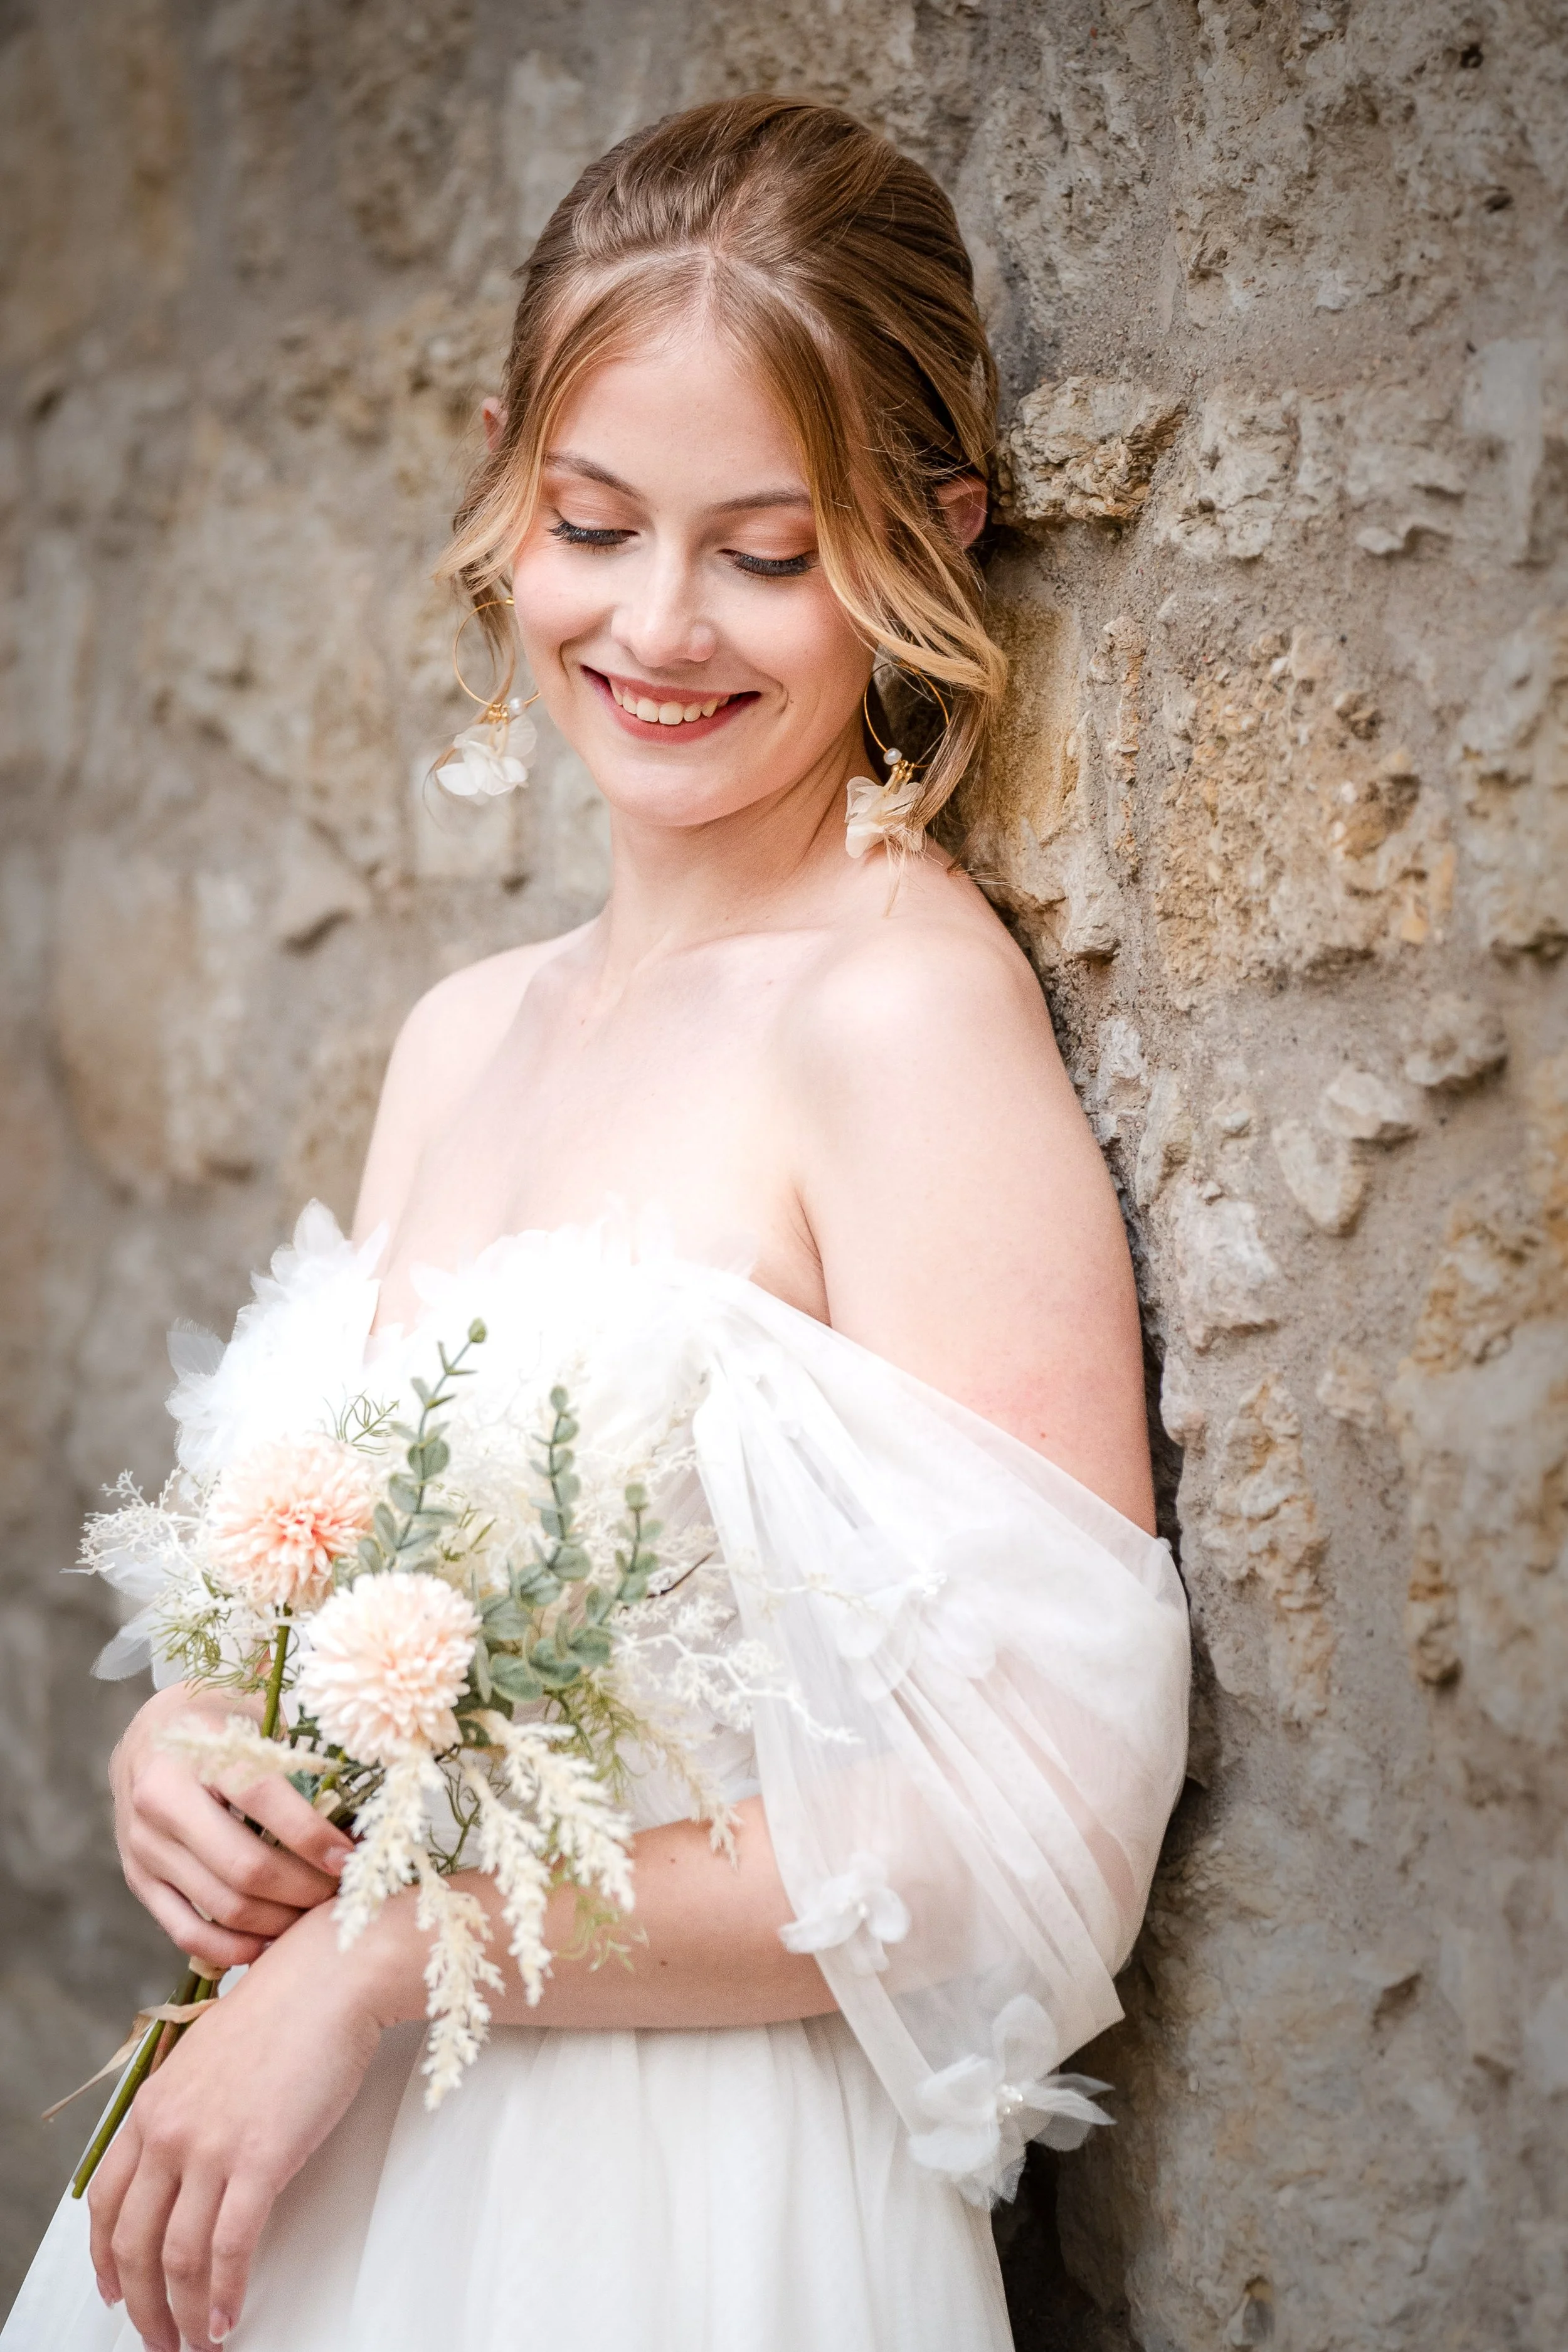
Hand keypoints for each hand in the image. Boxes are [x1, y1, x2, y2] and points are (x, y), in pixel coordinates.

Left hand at [88, 1903, 381, 2350]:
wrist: (331, 1976)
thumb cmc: (287, 2006)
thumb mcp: (209, 2051)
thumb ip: (186, 2104)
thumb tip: (187, 2156)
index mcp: (153, 2104)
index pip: (103, 2201)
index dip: (105, 2257)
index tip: (114, 2290)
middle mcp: (169, 2129)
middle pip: (133, 2243)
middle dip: (141, 2305)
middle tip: (159, 2338)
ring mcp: (211, 2146)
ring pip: (178, 2257)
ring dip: (184, 2313)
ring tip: (198, 2341)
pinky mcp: (260, 2159)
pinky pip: (230, 2249)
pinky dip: (226, 2294)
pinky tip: (230, 2318)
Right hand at [112, 1682, 353, 1971]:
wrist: (149, 1733)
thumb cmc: (221, 1721)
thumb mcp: (257, 1715)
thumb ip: (298, 1759)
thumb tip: (359, 1813)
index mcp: (198, 1750)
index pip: (263, 1801)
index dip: (313, 1836)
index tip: (350, 1858)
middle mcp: (162, 1802)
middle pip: (245, 1868)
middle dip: (305, 1889)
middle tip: (342, 1893)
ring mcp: (144, 1847)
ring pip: (222, 1907)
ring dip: (279, 1922)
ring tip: (316, 1917)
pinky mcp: (138, 1880)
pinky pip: (186, 1932)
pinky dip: (233, 1949)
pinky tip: (270, 1944)